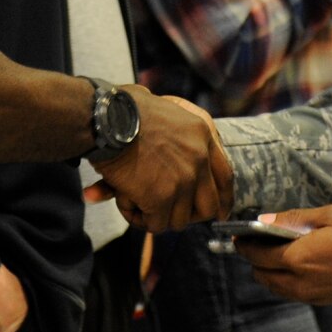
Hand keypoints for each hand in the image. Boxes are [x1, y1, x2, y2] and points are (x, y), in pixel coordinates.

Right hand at [96, 87, 233, 231]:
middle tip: (168, 213)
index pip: (225, 177)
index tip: (219, 212)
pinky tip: (125, 200)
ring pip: (179, 220)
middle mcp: (199, 158)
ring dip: (158, 215)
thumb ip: (176, 138)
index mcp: (202, 134)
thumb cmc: (125, 108)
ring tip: (136, 199)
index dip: (222, 200)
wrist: (106, 117)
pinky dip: (138, 217)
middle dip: (190, 215)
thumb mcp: (165, 110)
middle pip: (208, 206)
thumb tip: (182, 163)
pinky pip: (155, 223)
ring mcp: (183, 179)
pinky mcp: (161, 197)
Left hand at [235, 205, 331, 304]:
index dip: (243, 244)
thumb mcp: (330, 215)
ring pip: (275, 287)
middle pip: (261, 275)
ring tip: (274, 252)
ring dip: (268, 272)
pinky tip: (295, 264)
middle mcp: (300, 282)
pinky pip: (292, 293)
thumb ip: (293, 219)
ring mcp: (311, 295)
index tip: (238, 235)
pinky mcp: (323, 301)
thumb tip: (264, 220)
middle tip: (256, 242)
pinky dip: (284, 280)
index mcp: (298, 258)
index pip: (257, 255)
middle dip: (253, 259)